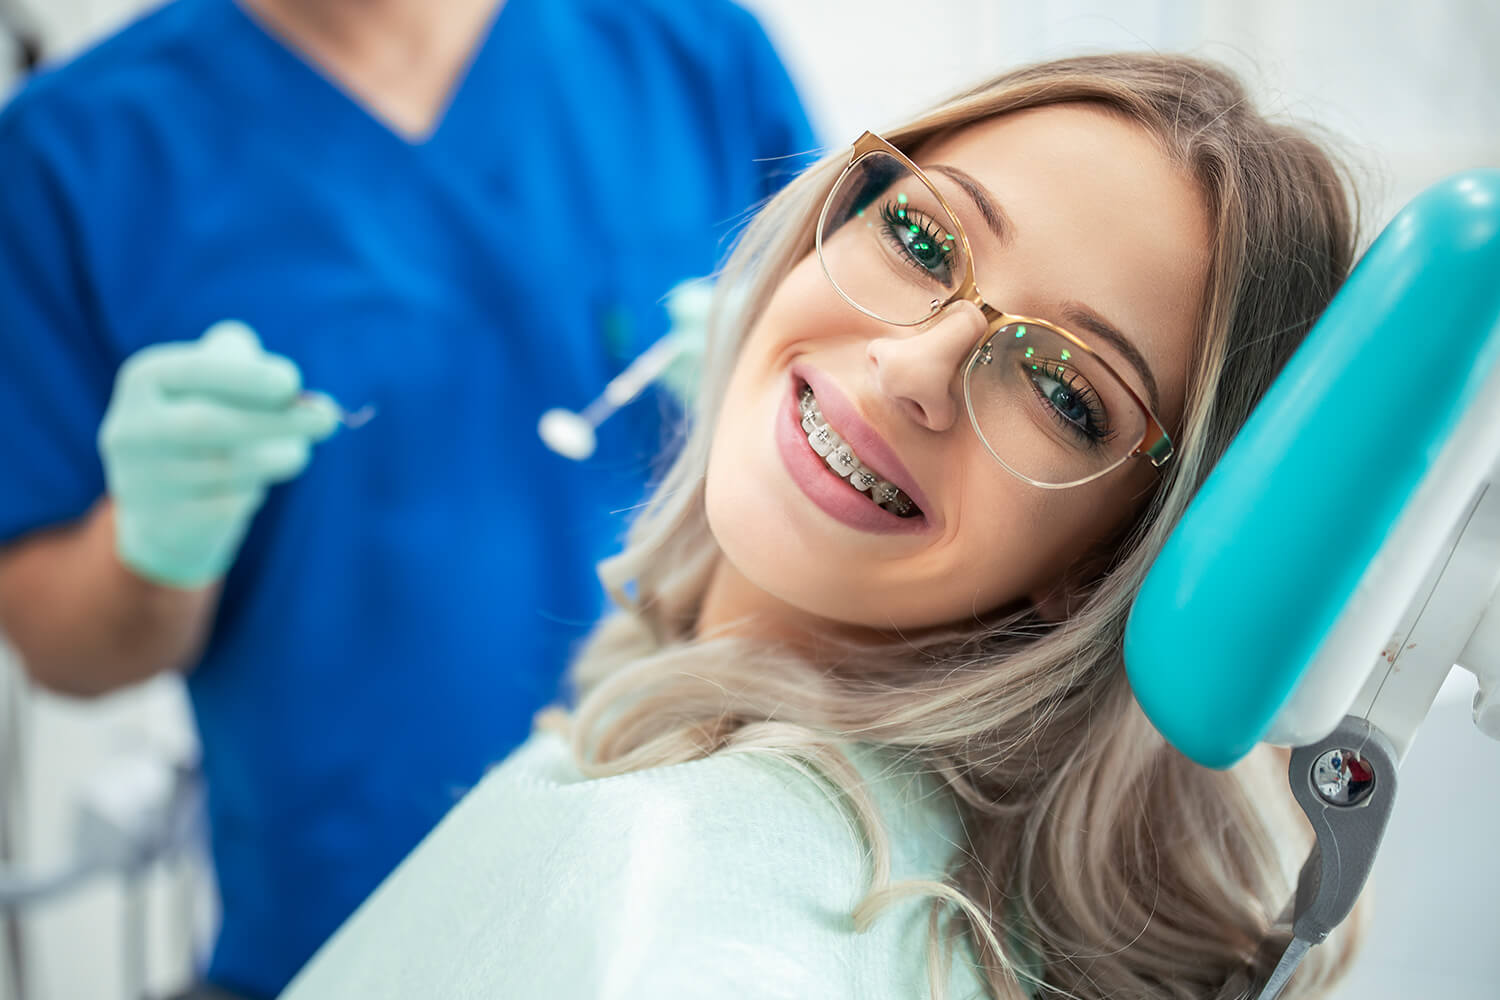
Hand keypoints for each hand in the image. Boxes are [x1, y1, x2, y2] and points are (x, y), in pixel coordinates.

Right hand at [98, 321, 338, 587]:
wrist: (165, 509)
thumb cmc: (204, 423)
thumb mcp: (216, 381)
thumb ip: (245, 361)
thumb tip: (291, 387)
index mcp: (143, 381)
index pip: (189, 371)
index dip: (243, 375)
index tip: (292, 382)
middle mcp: (131, 430)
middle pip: (206, 424)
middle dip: (275, 420)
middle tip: (328, 418)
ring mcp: (143, 481)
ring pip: (226, 468)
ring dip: (277, 456)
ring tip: (298, 450)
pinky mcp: (167, 523)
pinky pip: (228, 505)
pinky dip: (256, 490)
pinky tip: (260, 483)